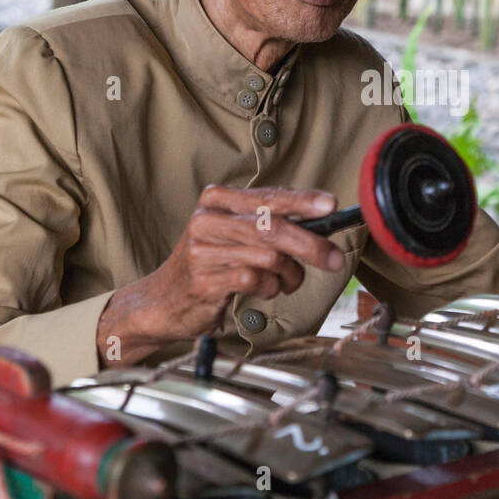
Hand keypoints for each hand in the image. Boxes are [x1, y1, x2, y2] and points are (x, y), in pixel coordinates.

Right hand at [96, 185, 343, 366]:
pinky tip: (263, 290)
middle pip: (272, 227)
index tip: (331, 205)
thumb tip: (322, 218)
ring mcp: (203, 249)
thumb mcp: (235, 234)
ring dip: (288, 275)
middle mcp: (208, 219)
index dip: (303, 200)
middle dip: (311, 245)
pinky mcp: (205, 280)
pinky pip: (256, 280)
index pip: (268, 196)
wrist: (163, 301)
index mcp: (217, 200)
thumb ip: (270, 222)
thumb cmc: (211, 265)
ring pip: (269, 257)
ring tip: (286, 281)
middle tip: (335, 260)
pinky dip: (269, 288)